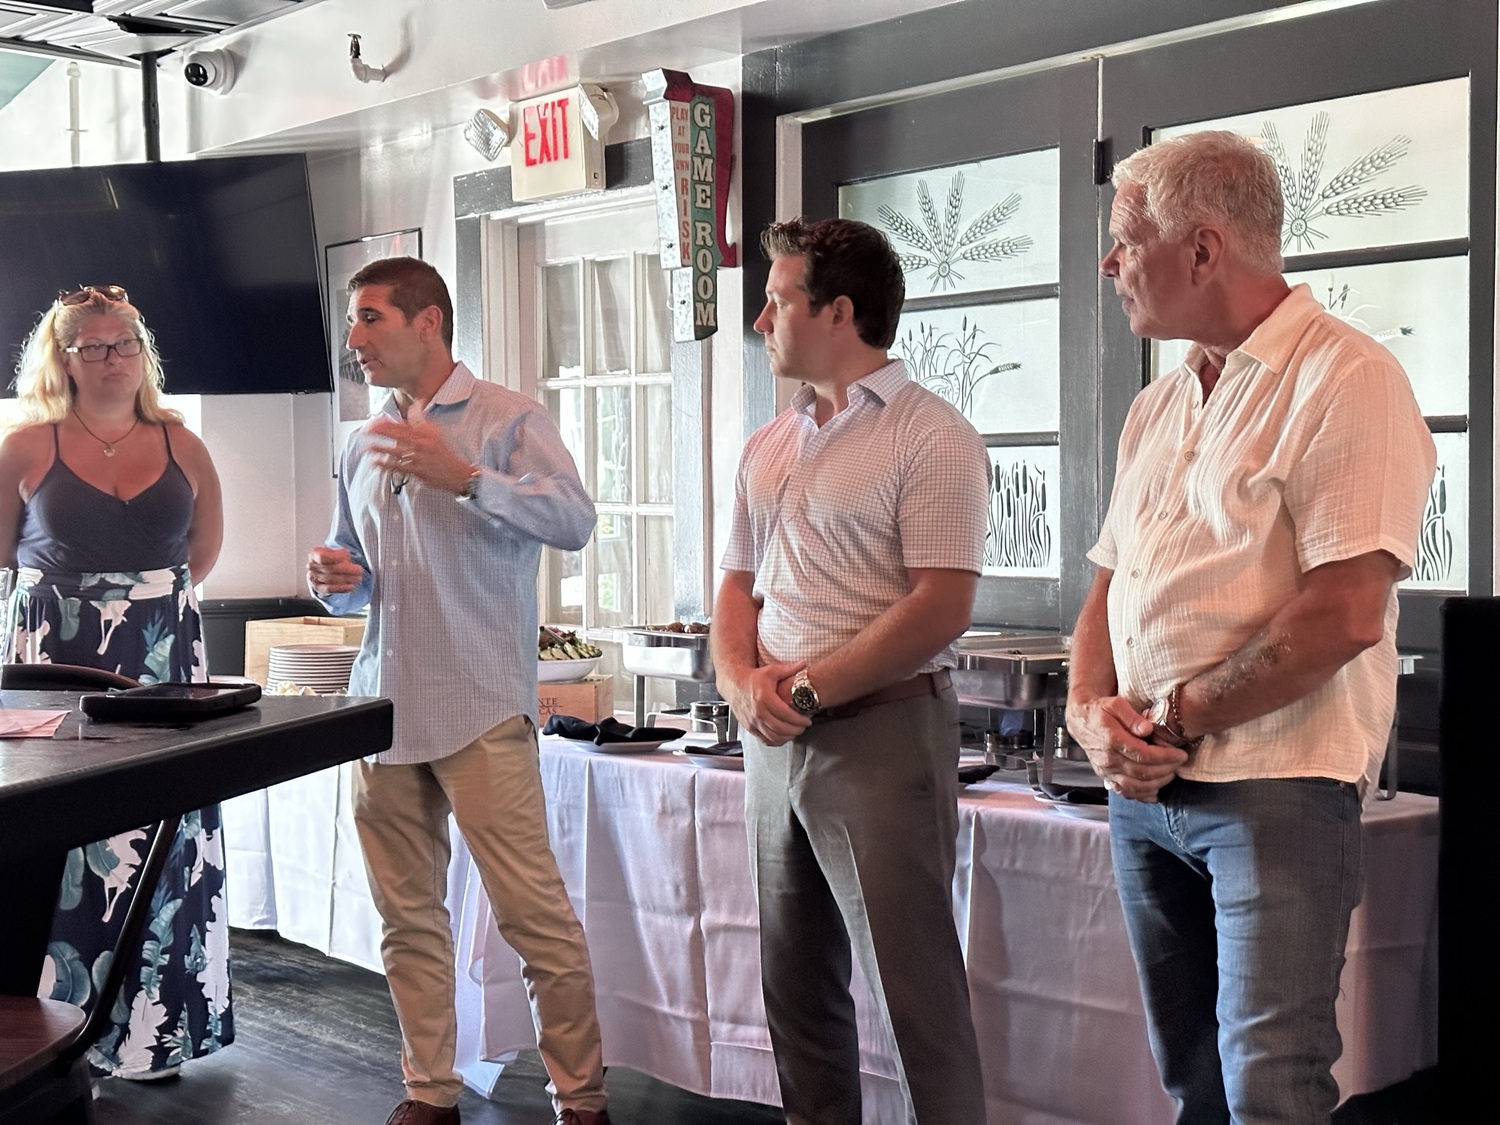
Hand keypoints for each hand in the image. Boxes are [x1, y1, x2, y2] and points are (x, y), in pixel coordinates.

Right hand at [307, 545, 363, 595]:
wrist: (324, 567)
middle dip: (347, 570)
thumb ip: (340, 553)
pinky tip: (351, 586)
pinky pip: (329, 589)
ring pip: (330, 580)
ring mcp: (313, 578)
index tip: (348, 555)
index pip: (323, 557)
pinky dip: (341, 588)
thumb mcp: (335, 551)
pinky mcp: (318, 588)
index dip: (336, 556)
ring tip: (358, 578)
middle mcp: (312, 566)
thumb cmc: (332, 558)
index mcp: (314, 554)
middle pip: (329, 569)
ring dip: (346, 579)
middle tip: (359, 570)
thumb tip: (348, 555)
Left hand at [368, 416, 475, 495]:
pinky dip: (385, 465)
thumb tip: (416, 403)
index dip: (386, 422)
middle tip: (366, 430)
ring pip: (394, 451)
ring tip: (366, 447)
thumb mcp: (437, 432)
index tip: (374, 421)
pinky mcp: (416, 471)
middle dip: (379, 432)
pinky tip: (376, 462)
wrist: (457, 473)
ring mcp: (417, 458)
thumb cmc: (445, 452)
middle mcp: (420, 444)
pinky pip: (397, 467)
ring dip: (379, 449)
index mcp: (424, 433)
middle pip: (396, 435)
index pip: (401, 424)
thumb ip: (422, 418)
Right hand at [719, 659, 810, 746]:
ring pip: (773, 736)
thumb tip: (803, 664)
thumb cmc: (753, 678)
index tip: (807, 720)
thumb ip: (789, 669)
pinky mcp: (749, 727)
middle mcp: (757, 711)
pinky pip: (765, 740)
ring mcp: (752, 721)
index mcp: (764, 698)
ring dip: (787, 737)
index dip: (799, 720)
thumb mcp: (771, 671)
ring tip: (796, 732)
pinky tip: (783, 736)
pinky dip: (776, 741)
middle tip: (804, 727)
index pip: (786, 714)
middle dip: (796, 730)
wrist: (734, 684)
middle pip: (781, 728)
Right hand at [1065, 693, 1187, 802]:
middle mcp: (1108, 758)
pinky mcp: (1106, 776)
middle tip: (1179, 763)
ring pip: (1135, 785)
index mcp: (1112, 739)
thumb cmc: (1100, 710)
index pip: (1143, 754)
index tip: (1180, 754)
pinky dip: (1141, 795)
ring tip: (1171, 774)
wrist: (1081, 721)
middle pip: (1142, 772)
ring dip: (1157, 783)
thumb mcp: (1116, 704)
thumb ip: (1132, 716)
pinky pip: (1124, 792)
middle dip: (1166, 769)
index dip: (1165, 757)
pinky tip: (1155, 791)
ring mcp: (1106, 770)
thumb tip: (1147, 728)